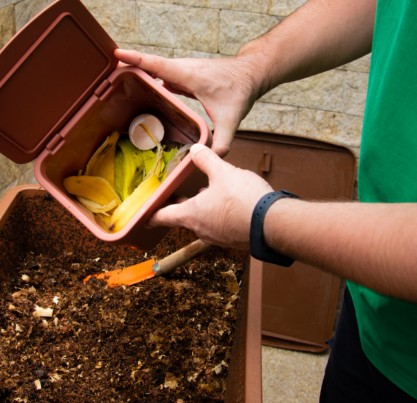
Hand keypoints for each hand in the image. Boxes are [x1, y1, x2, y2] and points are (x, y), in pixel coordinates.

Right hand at [114, 49, 263, 154]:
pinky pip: (162, 75)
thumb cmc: (240, 90)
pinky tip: (142, 91)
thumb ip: (223, 140)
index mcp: (188, 75)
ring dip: (138, 73)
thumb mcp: (231, 118)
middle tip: (109, 77)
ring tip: (118, 83)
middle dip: (129, 67)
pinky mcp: (184, 75)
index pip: (156, 64)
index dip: (136, 59)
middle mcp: (182, 69)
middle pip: (150, 65)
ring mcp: (182, 70)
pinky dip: (150, 79)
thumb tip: (213, 157)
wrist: (250, 74)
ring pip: (155, 69)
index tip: (116, 55)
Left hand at [148, 144, 272, 248]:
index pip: (163, 216)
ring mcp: (219, 237)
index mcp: (192, 214)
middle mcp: (202, 229)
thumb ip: (207, 160)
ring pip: (205, 221)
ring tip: (210, 193)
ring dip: (205, 209)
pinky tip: (232, 203)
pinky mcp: (234, 239)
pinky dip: (221, 215)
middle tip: (181, 195)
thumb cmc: (243, 200)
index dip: (152, 214)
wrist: (272, 224)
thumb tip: (196, 149)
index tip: (144, 215)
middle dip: (183, 206)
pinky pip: (222, 226)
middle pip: (185, 218)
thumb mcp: (223, 172)